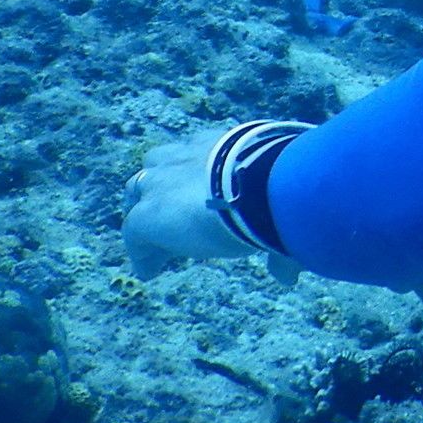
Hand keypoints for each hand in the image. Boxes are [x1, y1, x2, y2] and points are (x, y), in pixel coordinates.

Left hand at [123, 122, 304, 279]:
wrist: (260, 189)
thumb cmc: (280, 188)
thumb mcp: (282, 202)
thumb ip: (278, 236)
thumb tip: (289, 277)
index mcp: (220, 145)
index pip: (196, 153)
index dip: (194, 175)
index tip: (200, 197)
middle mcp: (185, 157)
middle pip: (157, 165)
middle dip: (160, 186)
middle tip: (171, 214)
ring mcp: (161, 184)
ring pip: (137, 192)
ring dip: (145, 212)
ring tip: (155, 240)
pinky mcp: (148, 213)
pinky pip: (133, 233)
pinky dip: (141, 252)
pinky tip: (150, 271)